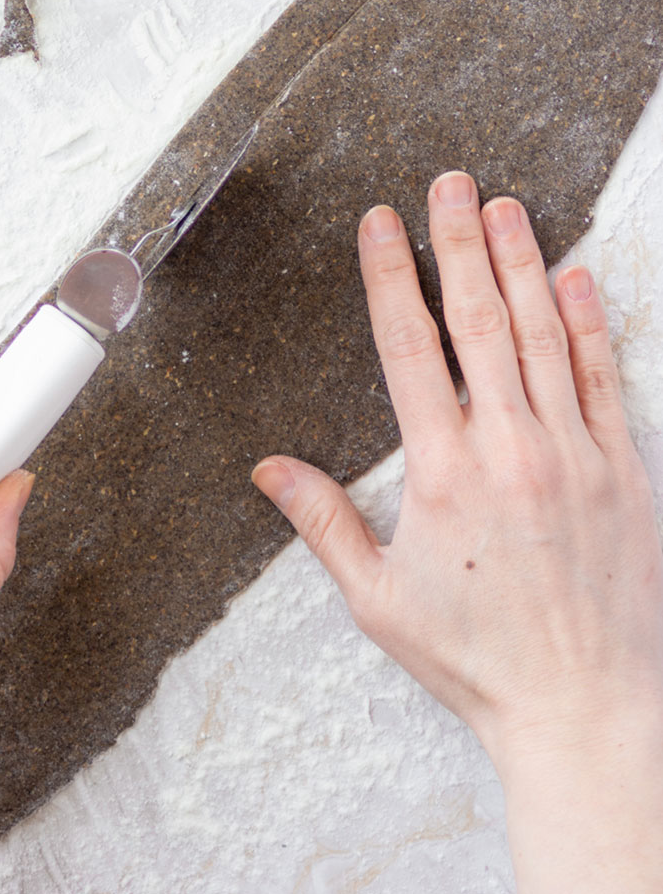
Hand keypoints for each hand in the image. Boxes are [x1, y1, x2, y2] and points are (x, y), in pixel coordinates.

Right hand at [253, 172, 662, 893]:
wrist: (587, 711)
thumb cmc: (478, 660)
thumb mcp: (380, 599)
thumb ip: (323, 523)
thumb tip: (267, 469)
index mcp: (442, 473)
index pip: (409, 347)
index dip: (391, 276)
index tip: (382, 223)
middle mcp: (508, 448)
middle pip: (477, 320)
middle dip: (458, 243)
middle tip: (449, 183)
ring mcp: (572, 454)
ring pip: (542, 334)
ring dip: (521, 263)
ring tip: (505, 206)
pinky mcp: (625, 470)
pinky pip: (604, 378)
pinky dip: (591, 322)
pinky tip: (578, 276)